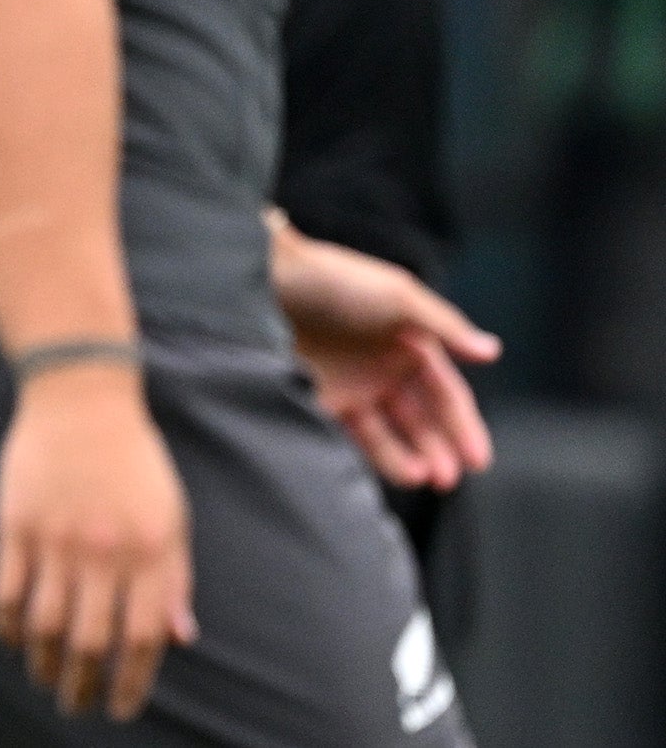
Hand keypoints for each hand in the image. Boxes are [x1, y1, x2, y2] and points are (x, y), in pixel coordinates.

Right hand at [0, 362, 197, 720]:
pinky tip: (13, 638)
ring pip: (44, 624)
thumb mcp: (171, 516)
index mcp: (148, 552)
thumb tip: (180, 638)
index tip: (120, 708)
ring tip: (44, 679)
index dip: (131, 683)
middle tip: (75, 706)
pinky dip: (7, 624)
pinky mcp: (16, 524)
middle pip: (89, 642)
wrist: (81, 397)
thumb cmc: (134, 460)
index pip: (141, 639)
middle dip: (81, 686)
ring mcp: (55, 538)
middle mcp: (103, 552)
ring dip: (43, 663)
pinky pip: (7, 591)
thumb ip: (175, 579)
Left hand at [271, 216, 499, 490]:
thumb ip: (445, 326)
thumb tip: (493, 351)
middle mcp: (383, 367)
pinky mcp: (318, 397)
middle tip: (448, 479)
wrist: (264, 278)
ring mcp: (351, 384)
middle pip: (420, 419)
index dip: (463, 426)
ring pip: (388, 433)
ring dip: (408, 457)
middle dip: (438, 450)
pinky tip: (389, 470)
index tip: (478, 460)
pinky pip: (351, 436)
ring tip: (421, 477)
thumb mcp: (397, 295)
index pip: (445, 394)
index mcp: (409, 342)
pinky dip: (372, 456)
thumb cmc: (335, 280)